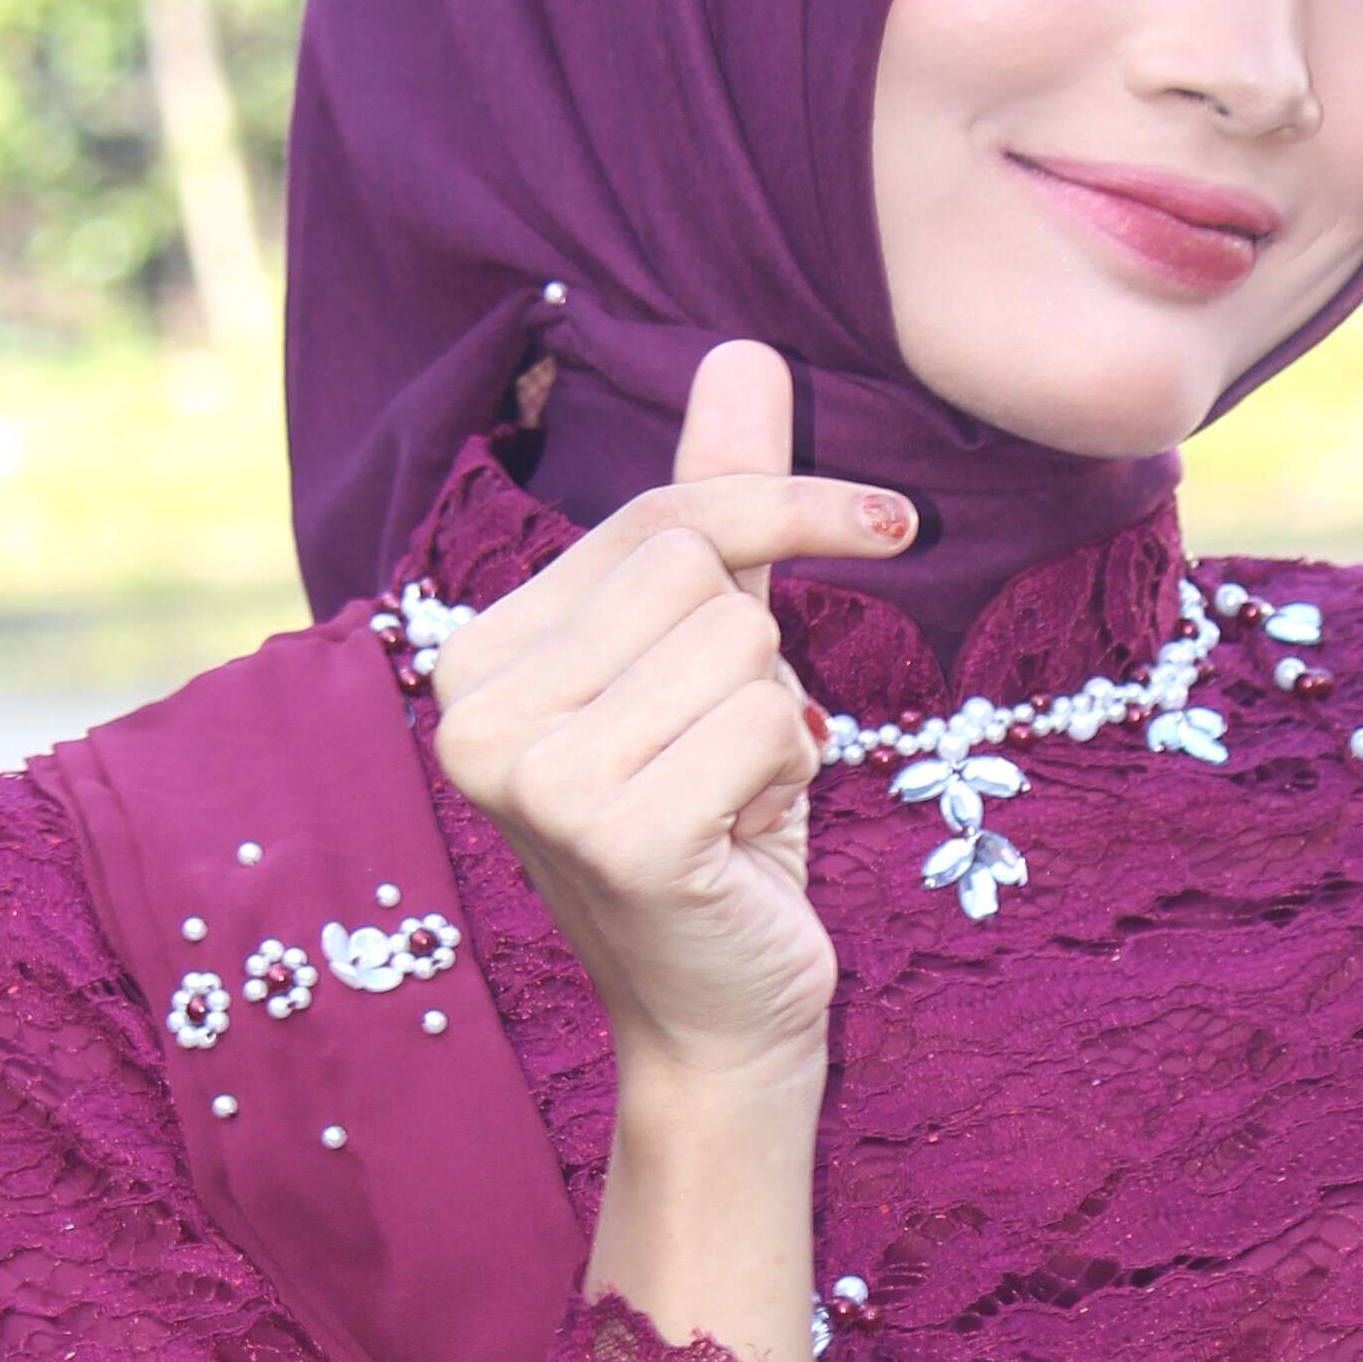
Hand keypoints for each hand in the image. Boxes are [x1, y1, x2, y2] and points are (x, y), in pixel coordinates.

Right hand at [431, 342, 913, 1099]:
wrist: (723, 1013)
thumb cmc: (718, 823)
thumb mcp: (718, 646)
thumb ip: (719, 502)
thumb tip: (746, 348)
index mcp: (475, 651)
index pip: (661, 515)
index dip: (791, 506)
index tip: (892, 521)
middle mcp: (470, 708)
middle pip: (699, 572)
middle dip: (760, 657)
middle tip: (726, 754)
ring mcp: (529, 776)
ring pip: (742, 640)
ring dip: (775, 722)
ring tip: (728, 798)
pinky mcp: (612, 833)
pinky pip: (767, 720)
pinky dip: (786, 775)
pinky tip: (738, 842)